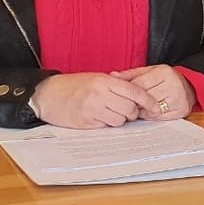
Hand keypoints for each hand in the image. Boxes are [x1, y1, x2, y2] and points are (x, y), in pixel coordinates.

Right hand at [31, 73, 158, 128]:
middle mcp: (99, 95)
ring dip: (120, 119)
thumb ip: (116, 84)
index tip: (155, 106)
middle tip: (130, 111)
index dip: (148, 100)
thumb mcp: (96, 78)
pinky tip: (101, 118)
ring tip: (112, 113)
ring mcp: (92, 109)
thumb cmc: (73, 85)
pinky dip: (108, 124)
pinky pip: (106, 126)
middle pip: (130, 108)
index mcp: (104, 81)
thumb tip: (138, 94)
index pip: (134, 91)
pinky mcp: (85, 122)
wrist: (47, 95)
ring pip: (120, 120)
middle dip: (133, 112)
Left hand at [110, 64, 195, 120]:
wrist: (190, 85)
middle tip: (130, 102)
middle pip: (145, 98)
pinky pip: (158, 117)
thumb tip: (113, 76)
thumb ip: (131, 74)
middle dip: (135, 102)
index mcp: (165, 72)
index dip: (129, 92)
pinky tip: (150, 110)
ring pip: (150, 110)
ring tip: (140, 106)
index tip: (123, 95)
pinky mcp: (181, 110)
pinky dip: (151, 116)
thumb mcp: (150, 71)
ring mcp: (178, 99)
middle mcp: (173, 85)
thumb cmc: (166, 78)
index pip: (139, 85)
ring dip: (142, 110)